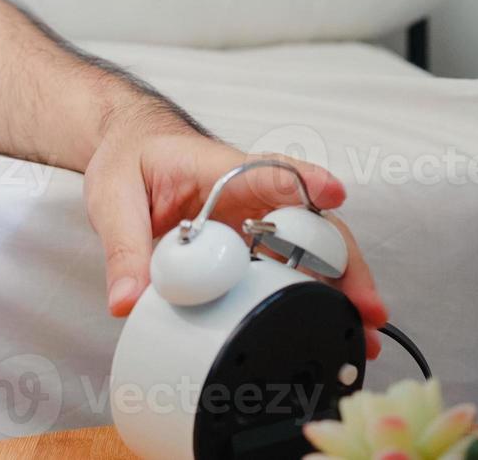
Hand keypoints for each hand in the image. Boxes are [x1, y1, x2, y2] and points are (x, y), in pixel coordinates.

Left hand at [82, 126, 389, 357]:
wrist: (130, 147)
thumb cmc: (129, 158)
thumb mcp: (113, 198)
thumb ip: (124, 249)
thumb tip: (128, 302)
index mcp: (219, 168)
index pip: (270, 171)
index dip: (305, 182)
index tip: (333, 194)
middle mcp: (250, 194)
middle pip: (311, 221)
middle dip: (344, 261)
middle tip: (365, 304)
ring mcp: (256, 219)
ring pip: (310, 249)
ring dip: (339, 287)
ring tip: (361, 331)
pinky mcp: (250, 244)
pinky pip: (286, 267)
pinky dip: (310, 296)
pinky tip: (328, 327)